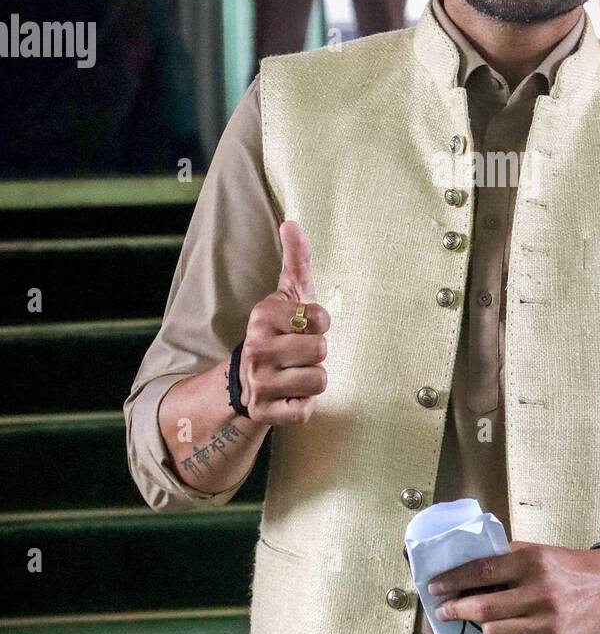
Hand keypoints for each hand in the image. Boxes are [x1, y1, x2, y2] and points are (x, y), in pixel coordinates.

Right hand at [238, 219, 329, 424]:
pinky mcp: (265, 412)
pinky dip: (304, 405)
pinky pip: (307, 409)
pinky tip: (288, 395)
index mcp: (263, 316)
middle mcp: (257, 348)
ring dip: (312, 379)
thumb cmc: (278, 332)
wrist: (244, 380)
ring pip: (319, 379)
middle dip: (316, 353)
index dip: (320, 325)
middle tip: (296, 354)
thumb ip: (295, 259)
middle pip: (321, 350)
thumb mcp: (286, 295)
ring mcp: (259, 382)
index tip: (301, 327)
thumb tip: (292, 222)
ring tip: (293, 374)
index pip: (321, 319)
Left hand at [427, 542, 599, 633]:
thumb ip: (505, 559)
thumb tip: (463, 570)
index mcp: (532, 562)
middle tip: (444, 610)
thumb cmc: (565, 568)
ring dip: (482, 629)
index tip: (434, 587)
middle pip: (483, 608)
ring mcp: (548, 624)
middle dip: (456, 610)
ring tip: (484, 623)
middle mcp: (540, 593)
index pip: (482, 571)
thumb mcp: (537, 552)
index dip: (453, 580)